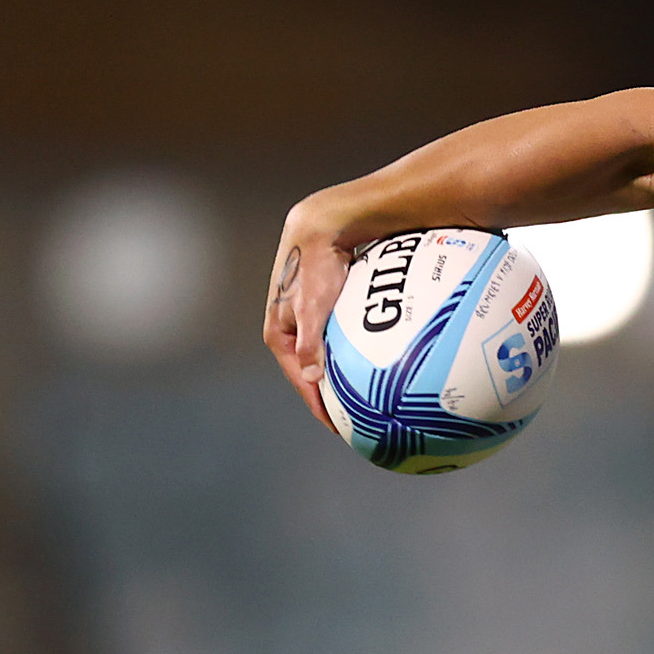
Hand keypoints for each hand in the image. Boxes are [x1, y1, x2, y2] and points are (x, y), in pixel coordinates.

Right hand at [261, 196, 359, 429]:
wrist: (321, 225)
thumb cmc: (316, 265)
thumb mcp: (312, 307)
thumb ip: (311, 343)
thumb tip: (312, 377)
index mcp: (278, 332)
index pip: (298, 379)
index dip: (316, 405)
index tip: (338, 428)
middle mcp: (289, 327)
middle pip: (311, 371)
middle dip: (329, 396)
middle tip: (353, 421)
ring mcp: (306, 318)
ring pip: (325, 356)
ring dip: (341, 377)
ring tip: (365, 399)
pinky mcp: (323, 307)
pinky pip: (338, 339)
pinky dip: (351, 355)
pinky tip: (376, 364)